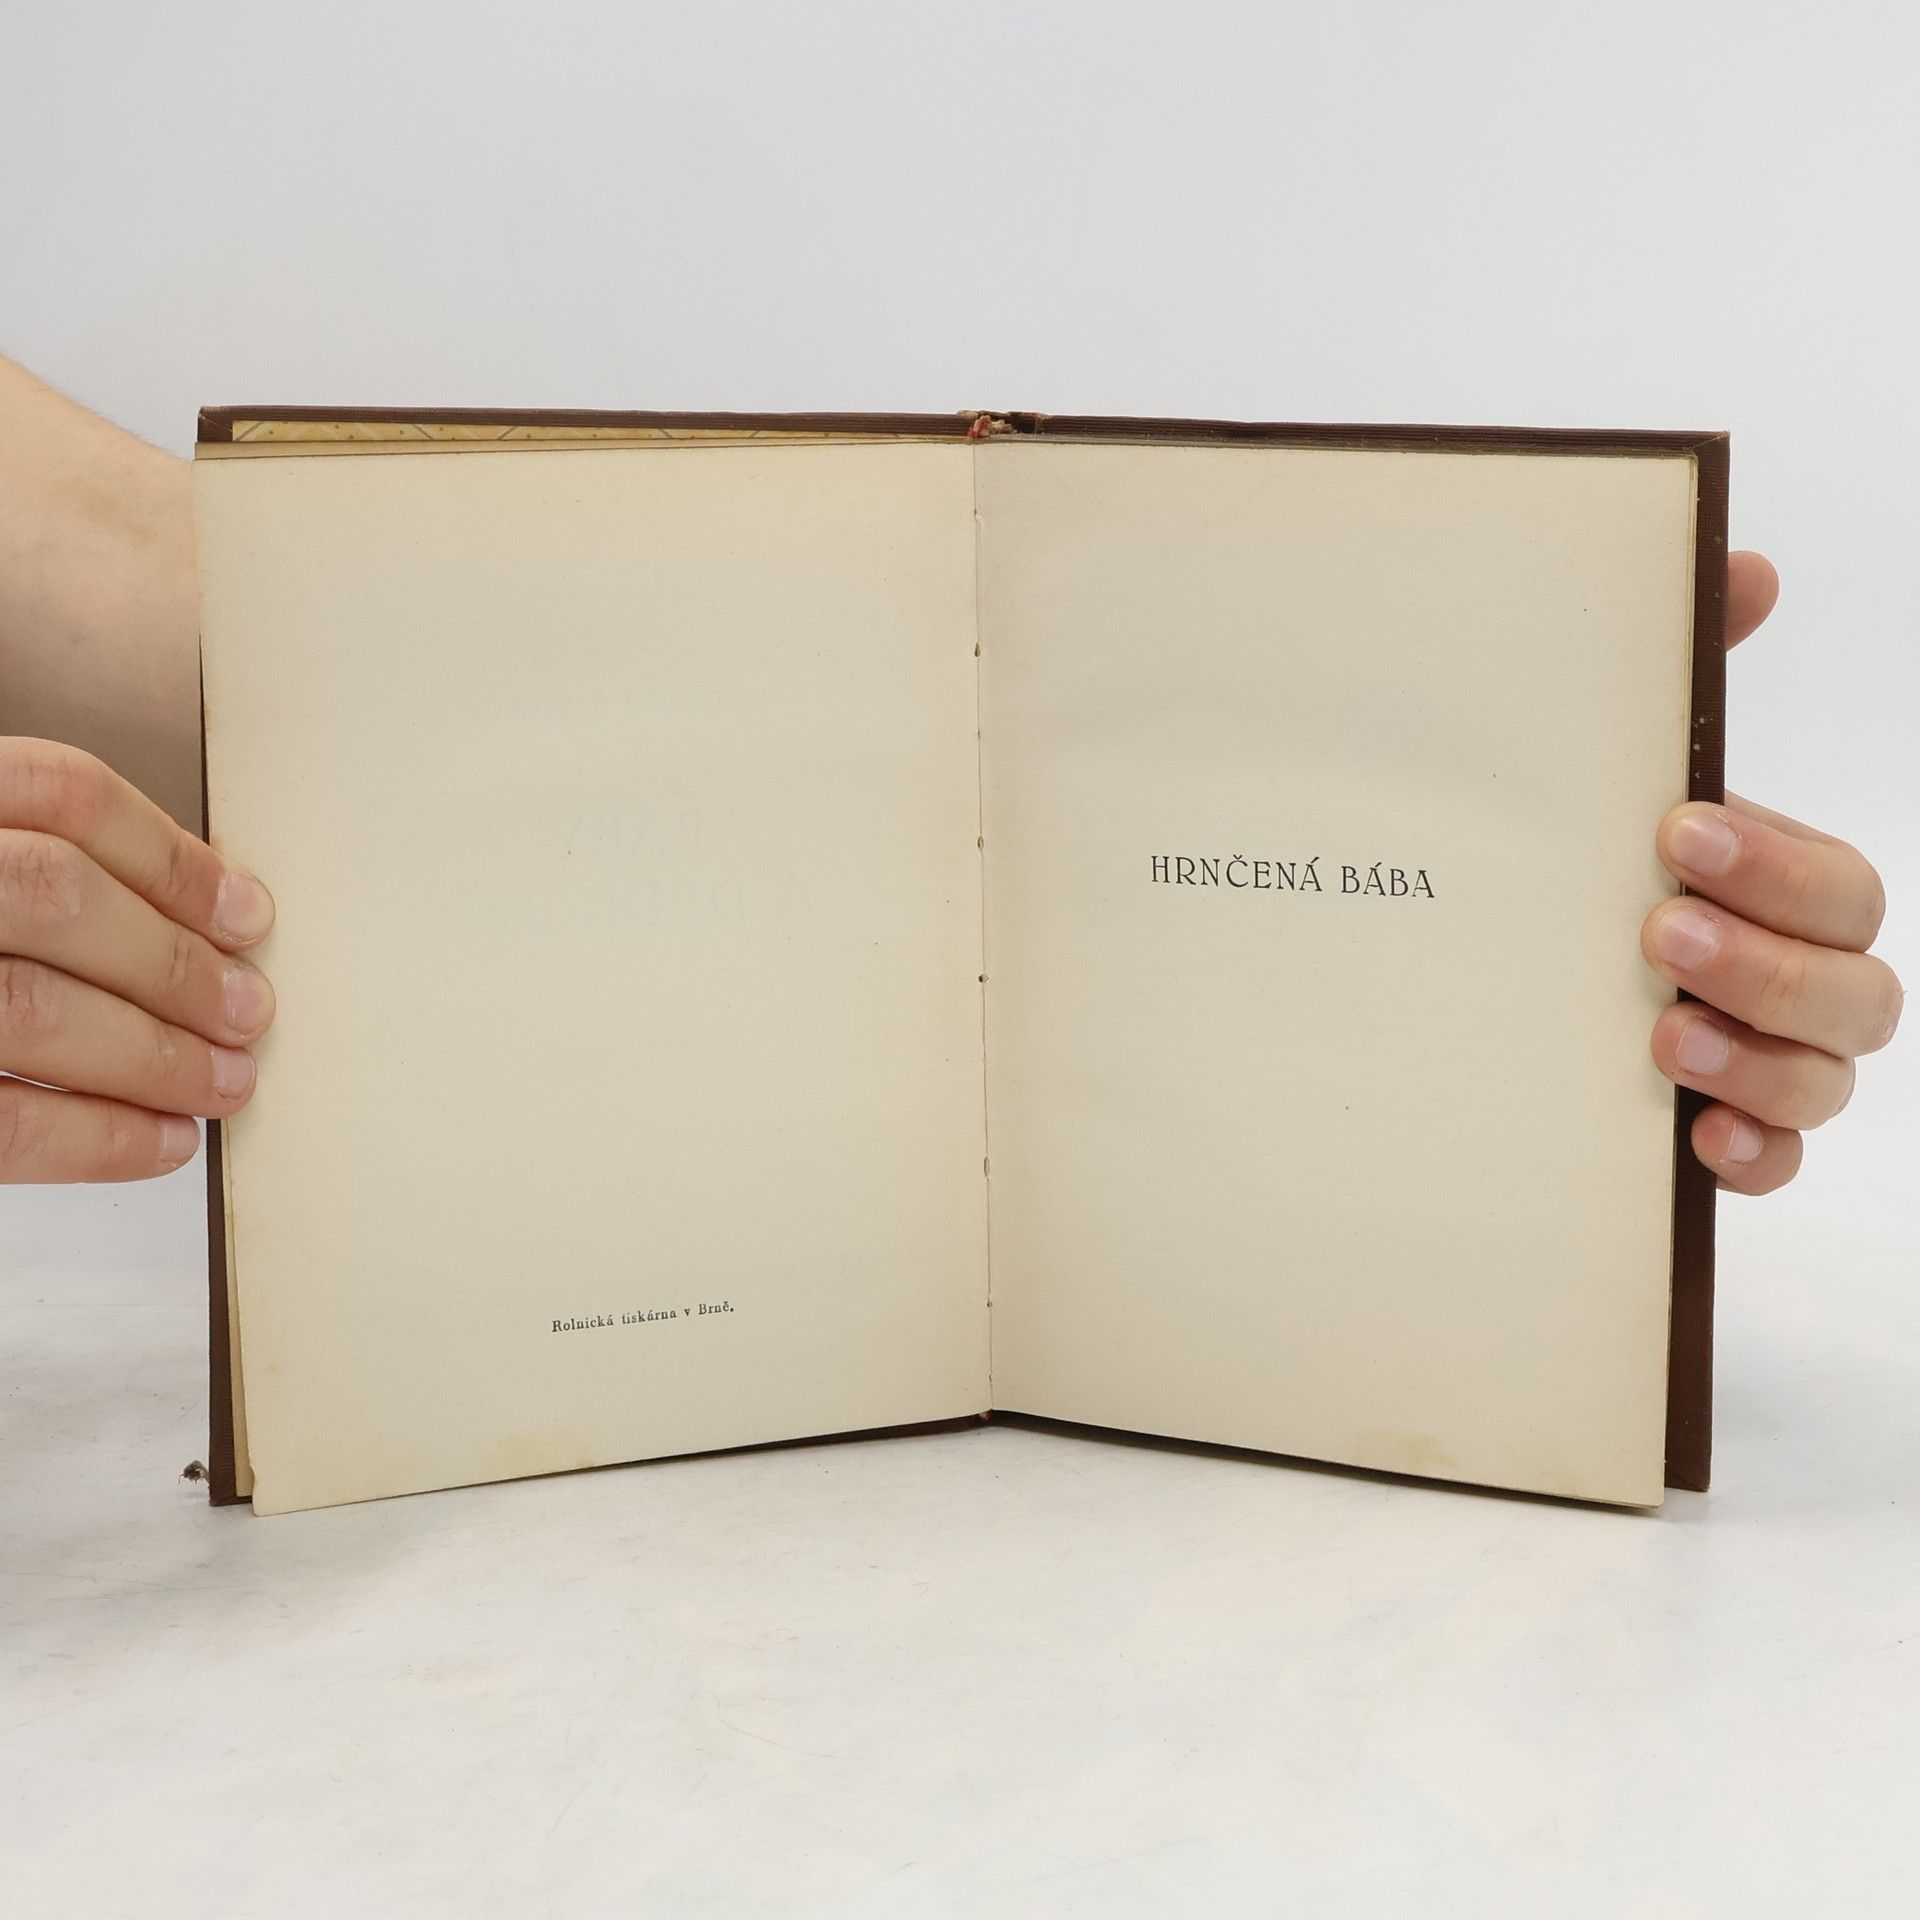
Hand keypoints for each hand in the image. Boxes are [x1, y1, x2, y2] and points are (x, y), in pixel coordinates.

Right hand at [0, 738, 274, 1181]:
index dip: (171, 856)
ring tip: (222, 1083)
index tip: (247, 911)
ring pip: (30, 1008)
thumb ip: (18, 859)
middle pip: (55, 895)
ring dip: (152, 1055)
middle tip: (248, 1010)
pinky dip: (93, 1139)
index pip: (60, 794)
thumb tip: (192, 918)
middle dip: (171, 962)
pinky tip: (157, 1143)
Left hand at [1643, 553, 1901, 1193]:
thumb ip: (1682, 677)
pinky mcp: (1720, 1132)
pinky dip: (1753, 1155)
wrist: (1484, 967)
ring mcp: (1765, 1062)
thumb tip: (1745, 563)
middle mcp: (1792, 978)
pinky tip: (1695, 1137)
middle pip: (1857, 991)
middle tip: (1656, 931)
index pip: (1842, 889)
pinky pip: (1778, 1162)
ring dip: (1757, 1061)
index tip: (1676, 835)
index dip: (1778, 869)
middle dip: (1767, 964)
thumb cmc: (1582, 859)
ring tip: (1660, 1036)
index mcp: (1780, 890)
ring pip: (1828, 1081)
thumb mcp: (1611, 767)